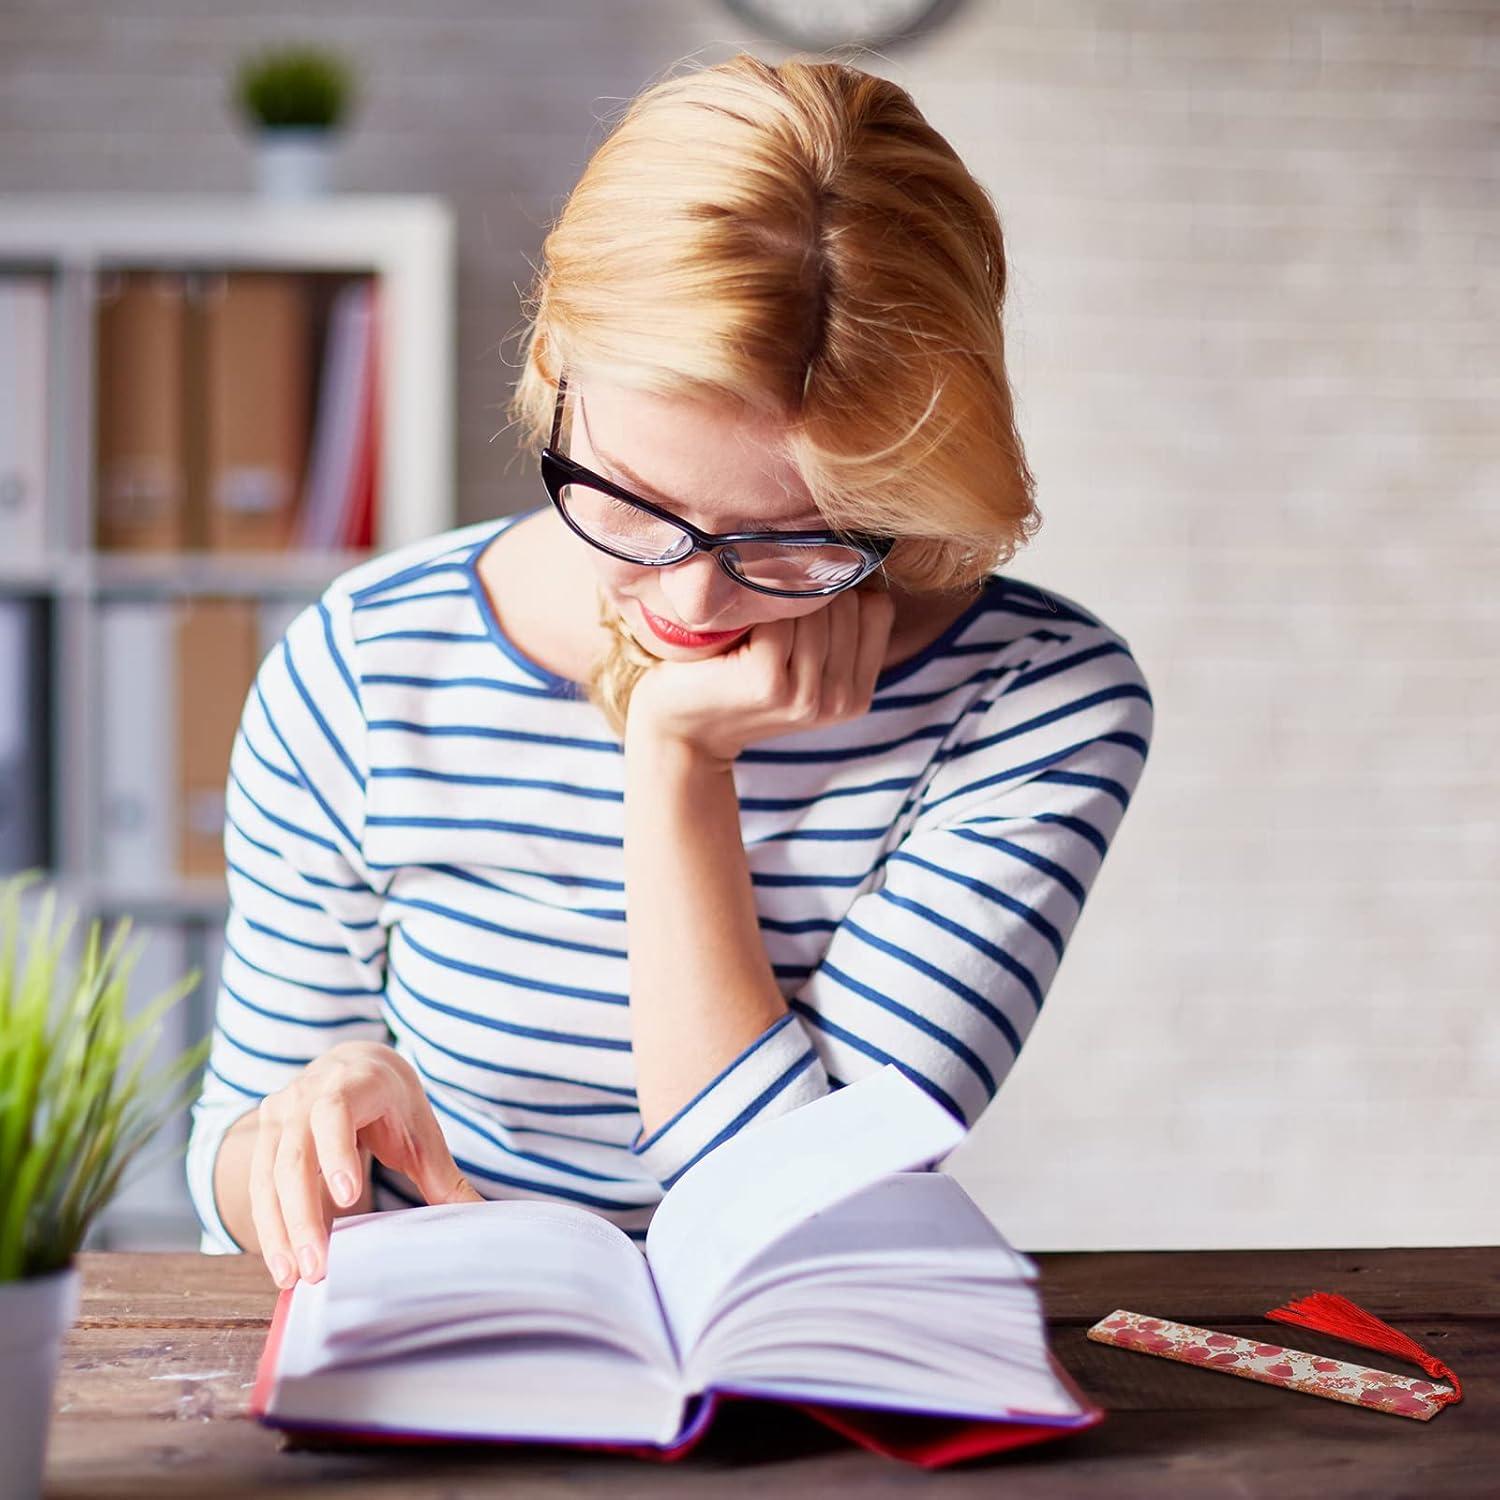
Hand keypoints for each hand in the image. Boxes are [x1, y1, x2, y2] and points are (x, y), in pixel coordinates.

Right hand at [250, 1039, 482, 1288]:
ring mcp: (279, 1114)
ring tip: (292, 1277)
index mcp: (354, 1081)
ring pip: (268, 1175)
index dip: (337, 1152)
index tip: (347, 1198)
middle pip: (295, 1154)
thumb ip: (444, 1176)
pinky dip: (269, 1226)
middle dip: (303, 1214)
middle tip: (316, 1266)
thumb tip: (483, 1218)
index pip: (336, 1113)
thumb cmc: (392, 1102)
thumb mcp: (421, 1131)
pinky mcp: (263, 1136)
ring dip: (278, 1230)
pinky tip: (282, 1263)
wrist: (355, 1065)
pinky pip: (259, 1186)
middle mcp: (307, 1093)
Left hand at [625, 581, 895, 764]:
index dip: (840, 593)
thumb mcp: (805, 661)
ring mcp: (807, 697)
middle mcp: (840, 701)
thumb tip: (859, 553)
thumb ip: (840, 627)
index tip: (801, 606)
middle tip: (769, 617)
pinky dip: (754, 610)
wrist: (684, 726)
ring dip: (779, 601)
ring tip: (753, 623)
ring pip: (815, 607)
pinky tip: (735, 631)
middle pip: (847, 604)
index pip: (878, 607)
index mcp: (858, 696)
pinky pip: (778, 617)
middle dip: (807, 595)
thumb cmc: (742, 675)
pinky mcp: (769, 683)